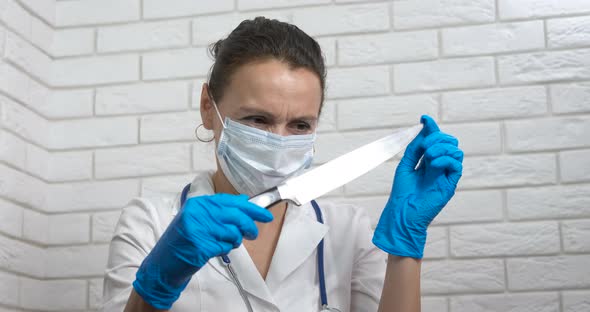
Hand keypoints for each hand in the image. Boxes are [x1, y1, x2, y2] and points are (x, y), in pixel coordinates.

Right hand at [133, 193, 272, 308]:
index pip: (231, 202)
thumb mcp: (198, 219)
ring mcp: (199, 229)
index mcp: (198, 203)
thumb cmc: (183, 241)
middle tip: (253, 233)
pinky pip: (225, 247)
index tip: (265, 215)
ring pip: (233, 233)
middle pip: (236, 216)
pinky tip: (214, 250)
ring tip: (226, 243)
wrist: (163, 264)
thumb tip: (244, 201)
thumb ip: (219, 209)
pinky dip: (224, 250)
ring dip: (234, 241)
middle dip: (250, 226)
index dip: (251, 208)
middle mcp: (198, 213)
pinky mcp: (201, 246)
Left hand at [373, 115, 462, 258]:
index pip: (434, 140)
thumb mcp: (406, 164)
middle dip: (438, 138)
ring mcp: (445, 175)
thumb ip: (415, 147)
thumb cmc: (402, 192)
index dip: (431, 128)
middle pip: (448, 142)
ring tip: (428, 156)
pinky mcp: (450, 185)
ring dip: (442, 148)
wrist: (402, 213)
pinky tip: (434, 164)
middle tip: (425, 146)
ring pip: (455, 151)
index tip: (424, 118)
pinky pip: (456, 166)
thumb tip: (423, 127)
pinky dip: (446, 160)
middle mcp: (438, 166)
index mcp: (427, 161)